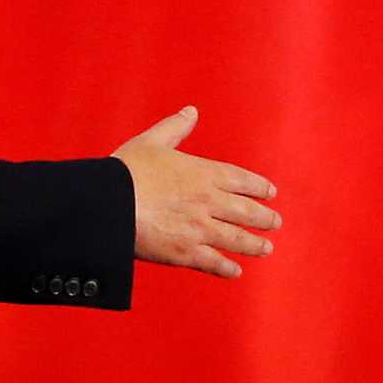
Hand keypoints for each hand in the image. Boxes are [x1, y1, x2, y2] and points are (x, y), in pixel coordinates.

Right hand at [111, 106, 280, 278]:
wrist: (106, 204)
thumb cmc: (126, 171)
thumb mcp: (153, 140)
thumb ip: (176, 126)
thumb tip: (191, 111)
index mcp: (203, 173)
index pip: (241, 180)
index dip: (258, 187)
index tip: (270, 193)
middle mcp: (208, 201)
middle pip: (245, 211)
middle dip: (263, 218)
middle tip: (275, 222)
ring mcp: (199, 228)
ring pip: (235, 238)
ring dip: (254, 244)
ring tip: (267, 248)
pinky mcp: (184, 252)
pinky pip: (212, 262)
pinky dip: (226, 268)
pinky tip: (236, 271)